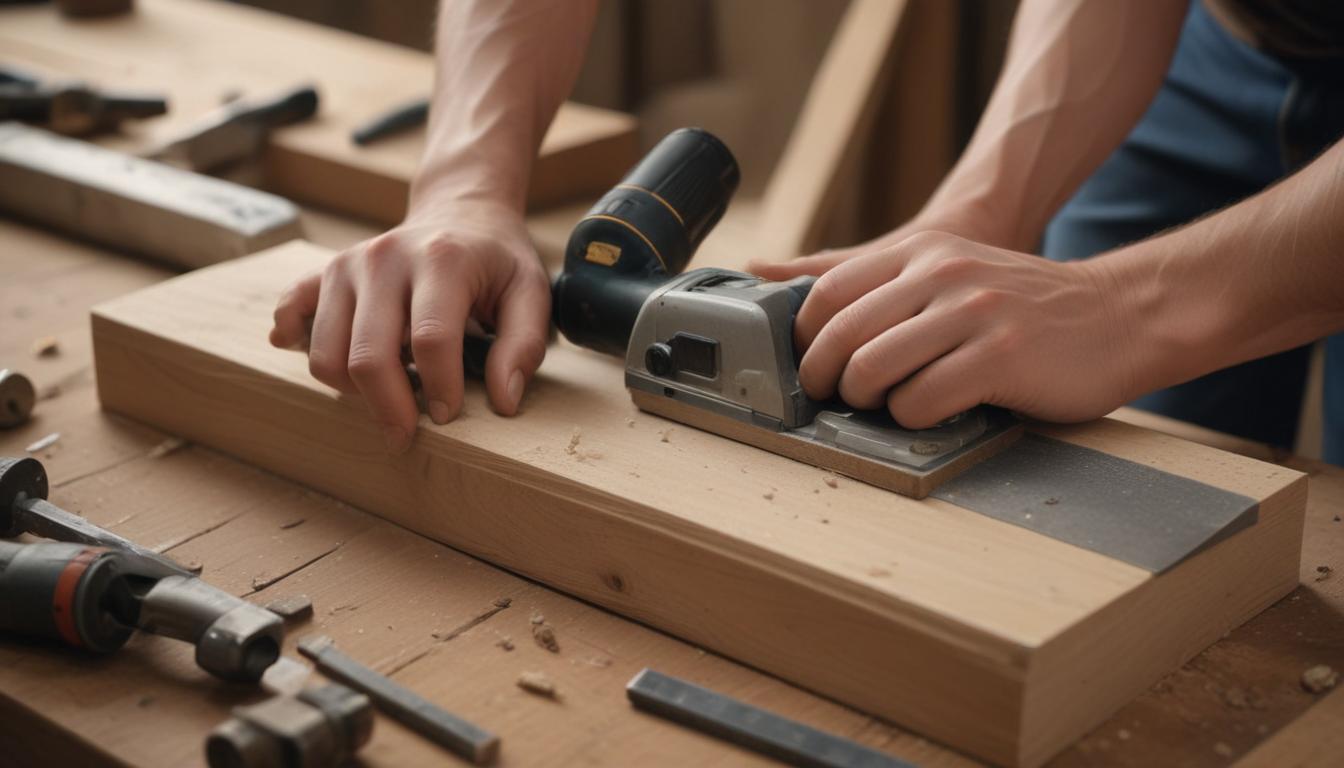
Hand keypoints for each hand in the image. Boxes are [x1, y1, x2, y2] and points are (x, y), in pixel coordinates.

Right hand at [269, 201, 549, 452]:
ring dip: (354, 390)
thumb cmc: (497, 260)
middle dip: (388, 408)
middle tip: (406, 434)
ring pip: (326, 353)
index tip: (448, 415)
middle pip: (368, 355)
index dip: (440, 389)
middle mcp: (385, 258)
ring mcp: (348, 265)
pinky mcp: (324, 273)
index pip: (431, 340)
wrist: (459, 210)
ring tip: (390, 390)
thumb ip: (523, 345)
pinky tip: (324, 362)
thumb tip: (504, 402)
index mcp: (442, 260)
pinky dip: (298, 345)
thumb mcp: (530, 291)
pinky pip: (294, 317)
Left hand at [755, 230, 1141, 427]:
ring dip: (865, 401)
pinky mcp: (1000, 357)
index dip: (805, 338)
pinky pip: (921, 400)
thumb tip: (814, 317)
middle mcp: (943, 272)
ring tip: (884, 406)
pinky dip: (913, 418)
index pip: (829, 290)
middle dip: (823, 377)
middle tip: (833, 397)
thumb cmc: (1026, 310)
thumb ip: (894, 289)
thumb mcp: (957, 275)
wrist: (1120, 316)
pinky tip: (933, 413)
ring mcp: (973, 312)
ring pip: (873, 368)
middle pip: (842, 333)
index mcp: (924, 250)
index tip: (809, 365)